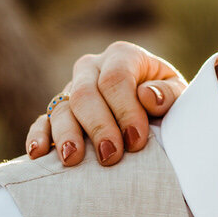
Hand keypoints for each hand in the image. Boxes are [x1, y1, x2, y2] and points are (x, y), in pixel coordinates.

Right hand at [27, 42, 187, 165]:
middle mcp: (92, 67)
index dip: (125, 110)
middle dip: (98, 126)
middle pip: (85, 93)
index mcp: (123, 56)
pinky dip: (39, 136)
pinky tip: (39, 154)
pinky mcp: (58, 111)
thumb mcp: (178, 95)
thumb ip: (168, 94)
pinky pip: (43, 120)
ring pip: (61, 108)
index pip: (116, 79)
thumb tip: (146, 97)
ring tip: (73, 160)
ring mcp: (72, 88)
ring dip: (67, 135)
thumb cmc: (167, 103)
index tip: (136, 141)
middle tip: (110, 157)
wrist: (154, 111)